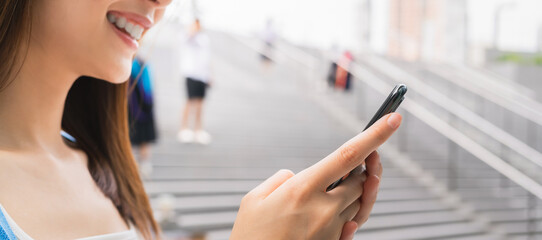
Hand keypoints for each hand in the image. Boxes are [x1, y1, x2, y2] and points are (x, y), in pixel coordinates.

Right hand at [230, 113, 401, 239]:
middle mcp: (324, 209)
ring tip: (335, 190)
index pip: (348, 155)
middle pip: (361, 181)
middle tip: (355, 165)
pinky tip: (331, 213)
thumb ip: (281, 180)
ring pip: (358, 203)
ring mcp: (332, 230)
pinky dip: (346, 215)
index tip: (394, 118)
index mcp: (303, 190)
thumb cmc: (251, 236)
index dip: (375, 135)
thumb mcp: (254, 200)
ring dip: (352, 193)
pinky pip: (351, 225)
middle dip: (360, 171)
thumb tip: (300, 177)